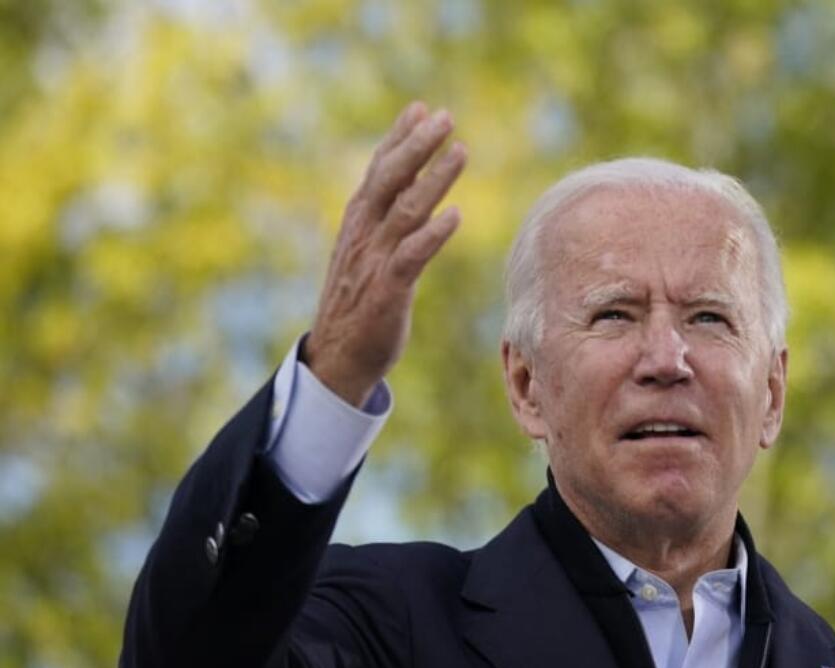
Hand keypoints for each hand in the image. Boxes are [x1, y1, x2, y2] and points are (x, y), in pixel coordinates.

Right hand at [304, 101, 465, 406]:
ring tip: (461, 151)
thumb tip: (412, 191)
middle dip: (417, 145)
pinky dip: (432, 234)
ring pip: (405, 211)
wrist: (338, 357)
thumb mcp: (367, 254)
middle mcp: (364, 234)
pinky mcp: (387, 290)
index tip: (420, 108)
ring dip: (434, 179)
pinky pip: (411, 256)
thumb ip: (385, 222)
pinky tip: (455, 216)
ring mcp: (374, 261)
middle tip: (444, 116)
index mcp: (358, 223)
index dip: (399, 138)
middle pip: (390, 179)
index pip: (378, 170)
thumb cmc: (359, 303)